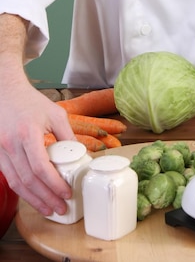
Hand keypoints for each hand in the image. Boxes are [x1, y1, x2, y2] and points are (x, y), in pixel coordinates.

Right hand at [0, 79, 75, 215]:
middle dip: (45, 198)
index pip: (41, 167)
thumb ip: (67, 136)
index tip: (66, 193)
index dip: (54, 185)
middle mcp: (12, 144)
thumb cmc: (31, 102)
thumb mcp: (55, 114)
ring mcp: (1, 150)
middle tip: (60, 208)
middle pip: (28, 181)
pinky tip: (34, 196)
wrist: (6, 93)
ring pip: (17, 183)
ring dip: (33, 199)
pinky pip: (10, 177)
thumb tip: (80, 156)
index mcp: (28, 134)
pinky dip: (22, 190)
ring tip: (48, 208)